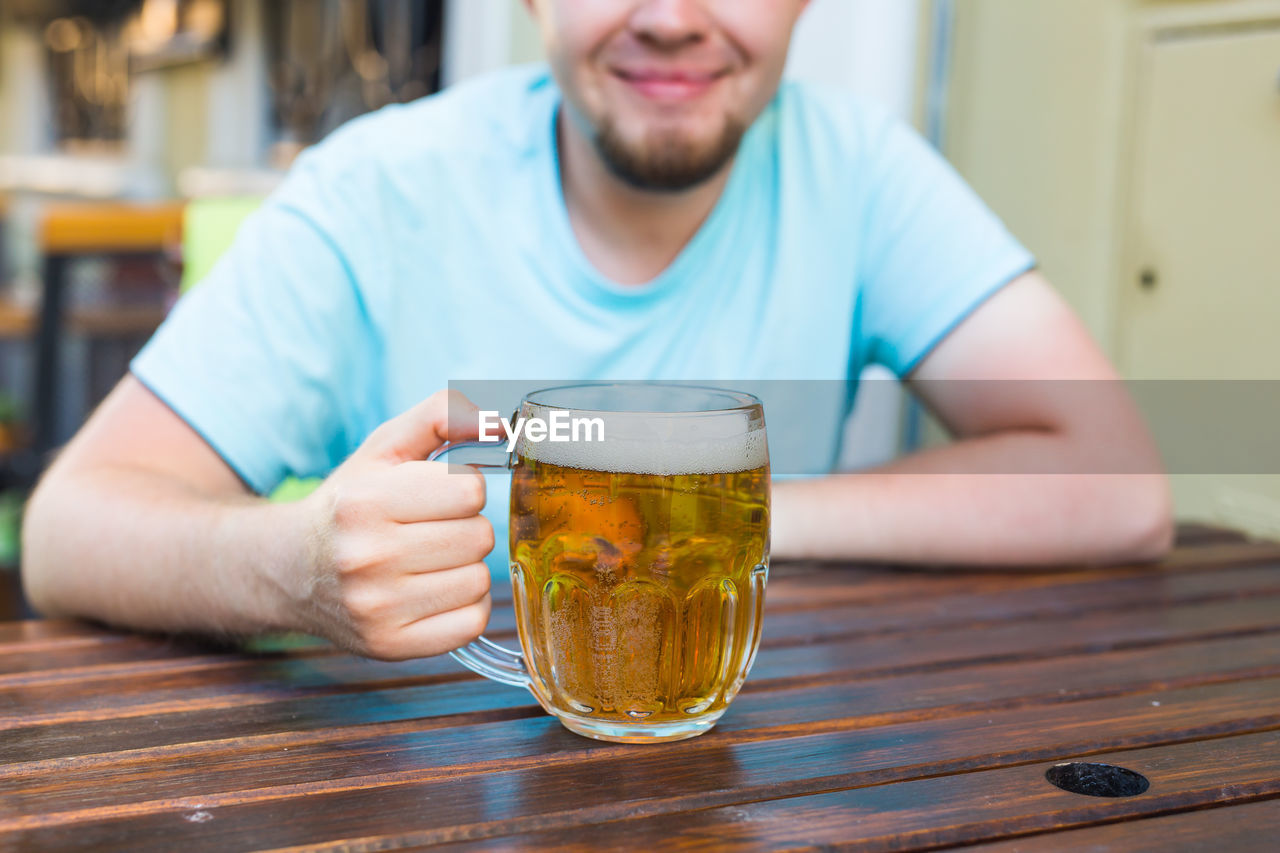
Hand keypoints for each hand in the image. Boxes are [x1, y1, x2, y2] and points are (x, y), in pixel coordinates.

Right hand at [293, 390, 493, 659]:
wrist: (290, 569)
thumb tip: (505, 419)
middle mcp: (366, 558)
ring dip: (466, 566)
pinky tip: (434, 591)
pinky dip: (465, 606)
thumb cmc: (351, 502)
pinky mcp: (390, 646)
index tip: (434, 495)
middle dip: (465, 526)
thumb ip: (444, 415)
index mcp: (364, 502)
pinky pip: (473, 622)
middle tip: (430, 529)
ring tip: (429, 560)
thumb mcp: (386, 447)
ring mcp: (377, 608)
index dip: (461, 488)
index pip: (469, 491)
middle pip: (479, 537)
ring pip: (480, 580)